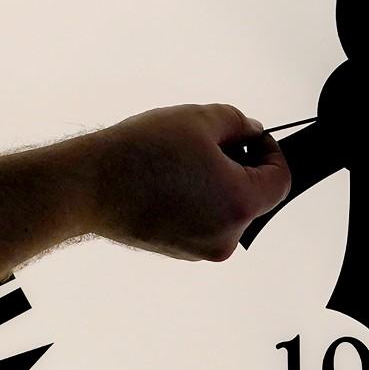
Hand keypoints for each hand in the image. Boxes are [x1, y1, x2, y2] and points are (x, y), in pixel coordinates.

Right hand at [75, 103, 289, 261]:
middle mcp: (226, 236)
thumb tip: (252, 133)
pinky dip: (197, 200)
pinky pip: (203, 221)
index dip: (271, 152)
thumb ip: (239, 124)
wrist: (88, 186)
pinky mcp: (179, 250)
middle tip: (211, 141)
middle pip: (254, 197)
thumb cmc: (141, 153)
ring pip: (226, 209)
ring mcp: (201, 249)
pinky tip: (169, 179)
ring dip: (217, 183)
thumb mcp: (200, 119)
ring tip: (183, 159)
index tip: (251, 137)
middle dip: (240, 166)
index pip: (280, 180)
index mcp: (239, 204)